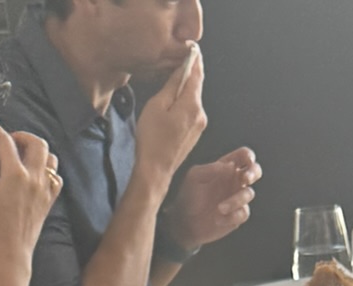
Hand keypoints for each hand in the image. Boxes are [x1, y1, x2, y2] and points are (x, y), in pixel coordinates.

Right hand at [0, 121, 59, 265]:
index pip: (5, 141)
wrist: (10, 253)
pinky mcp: (49, 202)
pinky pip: (56, 178)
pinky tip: (34, 174)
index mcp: (15, 174)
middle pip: (37, 143)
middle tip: (7, 141)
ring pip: (51, 159)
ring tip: (21, 155)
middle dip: (21, 136)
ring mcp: (45, 190)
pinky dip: (48, 170)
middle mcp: (34, 179)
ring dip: (37, 151)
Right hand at [134, 45, 207, 188]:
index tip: (191, 47)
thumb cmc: (152, 140)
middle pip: (196, 86)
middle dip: (190, 71)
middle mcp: (200, 114)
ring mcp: (199, 125)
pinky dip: (184, 101)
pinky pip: (191, 111)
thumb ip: (172, 85)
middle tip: (182, 56)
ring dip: (185, 87)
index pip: (196, 73)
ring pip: (193, 98)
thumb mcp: (157, 105)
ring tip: (174, 76)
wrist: (155, 171)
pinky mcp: (194, 134)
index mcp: (192, 104)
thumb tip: (181, 70)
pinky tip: (173, 100)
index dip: (194, 58)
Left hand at [166, 148, 261, 251]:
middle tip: (244, 179)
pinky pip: (243, 213)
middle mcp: (234, 181)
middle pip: (255, 171)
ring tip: (219, 208)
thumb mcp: (195, 177)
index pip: (243, 156)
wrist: (185, 223)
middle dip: (253, 172)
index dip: (248, 156)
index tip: (247, 161)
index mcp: (225, 168)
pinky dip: (232, 216)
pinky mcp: (237, 216)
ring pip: (249, 194)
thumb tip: (229, 166)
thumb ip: (211, 169)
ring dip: (235, 200)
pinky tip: (218, 219)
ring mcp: (237, 199)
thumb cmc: (188, 196)